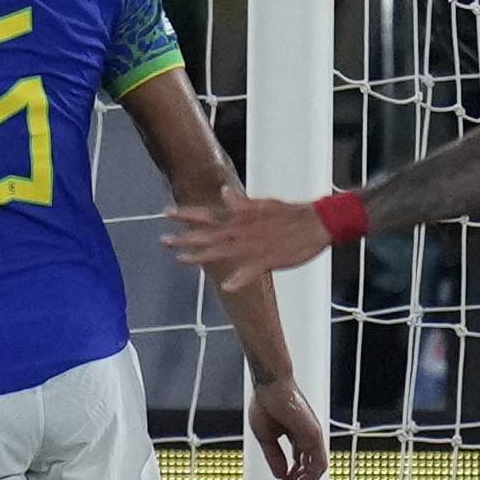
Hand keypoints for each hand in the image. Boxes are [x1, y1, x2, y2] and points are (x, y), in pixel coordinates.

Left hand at [164, 193, 332, 290]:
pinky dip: (238, 279)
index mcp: (239, 218)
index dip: (186, 214)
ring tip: (181, 259)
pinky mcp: (266, 260)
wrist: (316, 222)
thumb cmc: (291, 213)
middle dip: (184, 237)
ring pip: (220, 252)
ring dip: (199, 255)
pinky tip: (226, 286)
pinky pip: (249, 273)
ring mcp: (251, 246)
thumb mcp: (262, 204)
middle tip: (163, 240)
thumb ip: (240, 203)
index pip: (207, 214)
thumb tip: (223, 193)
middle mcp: (240, 230)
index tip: (167, 212)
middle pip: (206, 234)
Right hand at [248, 376, 328, 479]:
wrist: (269, 386)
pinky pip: (317, 462)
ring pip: (316, 469)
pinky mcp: (314, 435)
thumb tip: (280, 475)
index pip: (300, 463)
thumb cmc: (266, 404)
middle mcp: (309, 438)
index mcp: (298, 437)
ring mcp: (313, 437)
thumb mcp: (266, 437)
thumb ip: (274, 456)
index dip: (290, 478)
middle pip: (309, 468)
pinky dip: (309, 476)